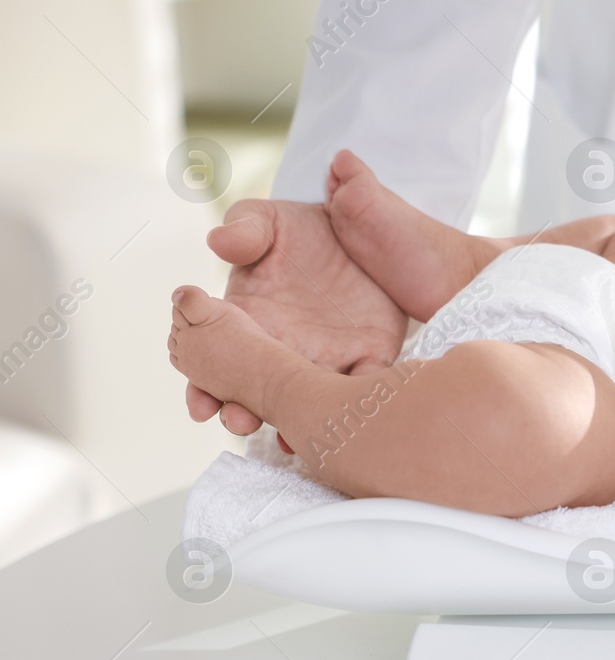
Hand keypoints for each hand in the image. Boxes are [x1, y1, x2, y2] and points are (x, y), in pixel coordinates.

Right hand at [185, 199, 407, 434]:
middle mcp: (283, 346)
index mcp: (249, 317)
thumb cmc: (305, 227)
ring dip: (292, 423)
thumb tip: (220, 241)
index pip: (217, 360)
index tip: (199, 404)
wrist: (367, 225)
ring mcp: (326, 354)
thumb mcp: (270, 221)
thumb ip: (245, 229)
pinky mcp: (370, 353)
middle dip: (242, 411)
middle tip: (238, 421)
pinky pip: (362, 386)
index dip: (204, 386)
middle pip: (255, 391)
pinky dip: (354, 407)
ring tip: (285, 439)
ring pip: (305, 401)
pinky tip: (344, 424)